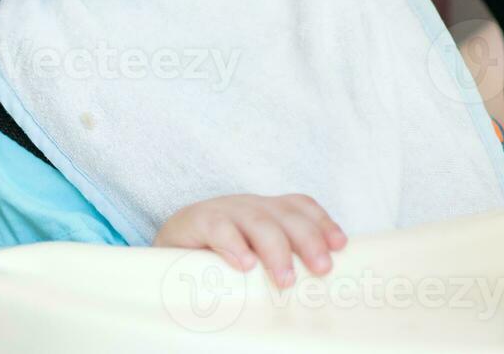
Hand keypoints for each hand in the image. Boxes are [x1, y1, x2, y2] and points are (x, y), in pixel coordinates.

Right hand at [152, 193, 346, 286]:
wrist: (164, 251)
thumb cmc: (217, 261)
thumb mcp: (252, 258)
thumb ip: (278, 264)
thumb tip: (317, 298)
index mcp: (266, 212)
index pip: (300, 206)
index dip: (322, 222)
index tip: (340, 246)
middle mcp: (249, 206)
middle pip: (285, 215)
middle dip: (308, 240)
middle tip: (321, 270)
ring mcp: (223, 210)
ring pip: (258, 220)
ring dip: (276, 250)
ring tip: (285, 280)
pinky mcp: (194, 221)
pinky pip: (218, 227)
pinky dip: (233, 244)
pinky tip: (243, 264)